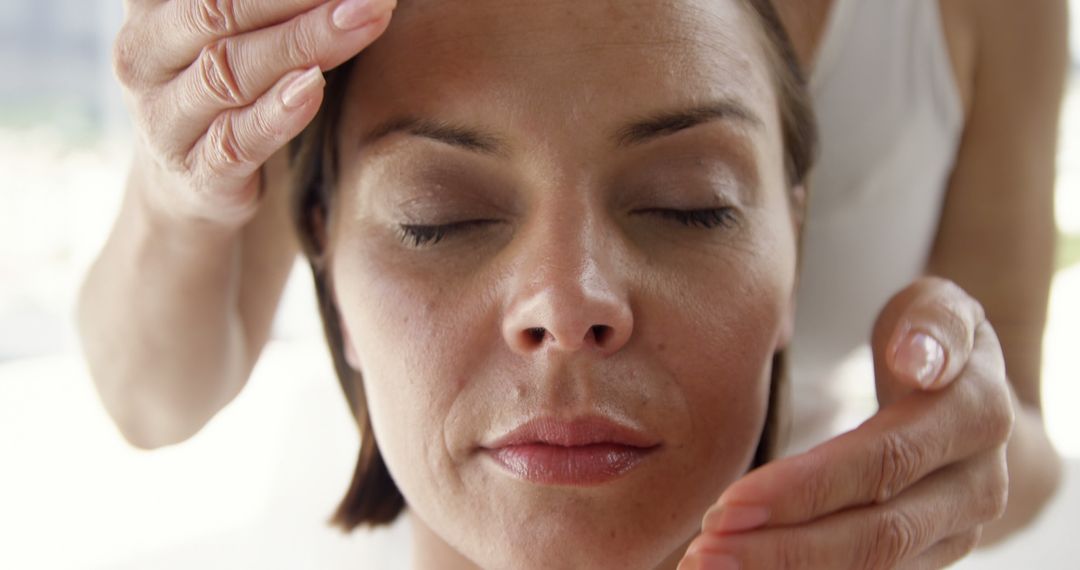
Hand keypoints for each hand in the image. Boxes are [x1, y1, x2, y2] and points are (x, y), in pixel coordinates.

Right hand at [113, 0, 395, 227]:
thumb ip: (267, 7)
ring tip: (364, 19)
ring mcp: (163, 119)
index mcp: (151, 6)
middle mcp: (144, 55)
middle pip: (219, 12)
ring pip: (230, 74)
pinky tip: (315, 86)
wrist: (194, 179)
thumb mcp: (235, 31)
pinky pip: (235, 141)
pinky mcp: (196, 174)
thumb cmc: (231, 80)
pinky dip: (276, 114)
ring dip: (305, 42)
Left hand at [680, 277, 1014, 568]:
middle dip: (783, 548)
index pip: (883, 462)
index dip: (805, 487)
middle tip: (704, 551)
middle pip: (877, 535)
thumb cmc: (927, 344)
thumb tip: (917, 358)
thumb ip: (933, 321)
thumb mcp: (936, 308)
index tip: (729, 503)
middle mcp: (977, 488)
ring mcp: (957, 533)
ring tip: (709, 566)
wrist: (975, 407)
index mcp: (974, 417)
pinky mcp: (931, 558)